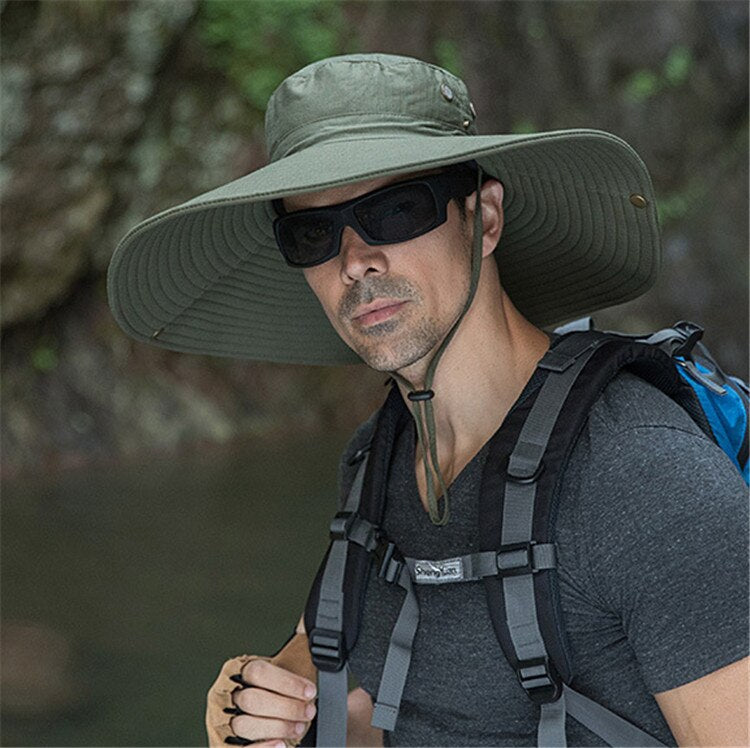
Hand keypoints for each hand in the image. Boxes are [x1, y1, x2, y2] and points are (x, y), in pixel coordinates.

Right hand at [206, 633, 317, 747]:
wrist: (277, 718)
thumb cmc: (282, 689)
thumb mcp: (291, 664)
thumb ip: (301, 642)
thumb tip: (311, 620)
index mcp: (235, 669)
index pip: (258, 672)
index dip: (287, 682)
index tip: (311, 690)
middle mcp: (222, 693)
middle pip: (252, 699)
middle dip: (286, 707)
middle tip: (309, 710)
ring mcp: (219, 721)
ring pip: (246, 725)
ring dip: (278, 727)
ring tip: (299, 727)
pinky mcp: (222, 746)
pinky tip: (281, 744)